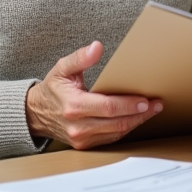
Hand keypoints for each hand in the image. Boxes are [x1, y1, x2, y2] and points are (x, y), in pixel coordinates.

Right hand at [25, 41, 161, 148]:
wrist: (35, 113)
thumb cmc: (52, 88)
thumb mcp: (62, 68)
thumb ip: (80, 57)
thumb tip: (97, 47)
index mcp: (73, 106)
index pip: (108, 108)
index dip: (129, 104)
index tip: (146, 99)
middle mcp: (78, 126)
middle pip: (116, 123)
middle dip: (140, 114)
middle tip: (156, 105)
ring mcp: (82, 138)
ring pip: (116, 132)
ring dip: (136, 122)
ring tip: (151, 110)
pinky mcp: (85, 145)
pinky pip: (110, 138)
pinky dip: (125, 128)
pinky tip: (136, 119)